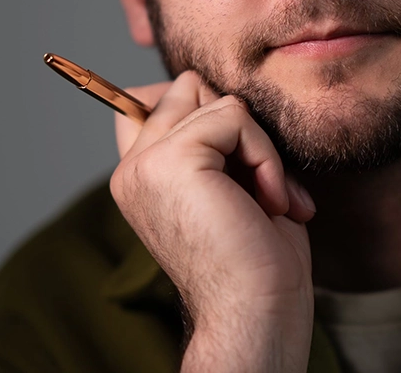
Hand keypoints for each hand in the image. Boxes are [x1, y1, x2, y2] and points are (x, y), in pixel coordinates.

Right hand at [111, 72, 314, 372]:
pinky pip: (235, 116)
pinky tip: (268, 200)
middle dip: (239, 125)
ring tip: (266, 196)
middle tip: (258, 180)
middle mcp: (132, 168)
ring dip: (259, 146)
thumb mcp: (229, 182)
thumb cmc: (256, 257)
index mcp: (139, 175)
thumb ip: (211, 139)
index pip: (155, 97)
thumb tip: (218, 92)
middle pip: (190, 87)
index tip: (241, 155)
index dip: (204, 109)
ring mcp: (146, 164)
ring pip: (219, 100)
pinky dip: (265, 155)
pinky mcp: (171, 161)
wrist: (257, 312)